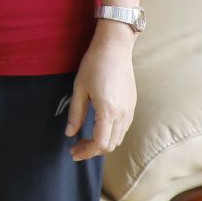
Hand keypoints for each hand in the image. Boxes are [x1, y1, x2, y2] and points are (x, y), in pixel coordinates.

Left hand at [66, 26, 136, 159]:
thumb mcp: (79, 88)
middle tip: (76, 147)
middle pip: (110, 145)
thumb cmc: (94, 64)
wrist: (115, 48)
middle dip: (92, 150)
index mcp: (107, 110)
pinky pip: (123, 129)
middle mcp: (122, 114)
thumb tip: (69, 134)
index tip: (73, 152)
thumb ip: (75, 113)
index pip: (99, 143)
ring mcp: (130, 110)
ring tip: (85, 140)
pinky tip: (99, 128)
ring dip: (102, 144)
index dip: (86, 152)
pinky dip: (111, 135)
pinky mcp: (132, 106)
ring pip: (118, 139)